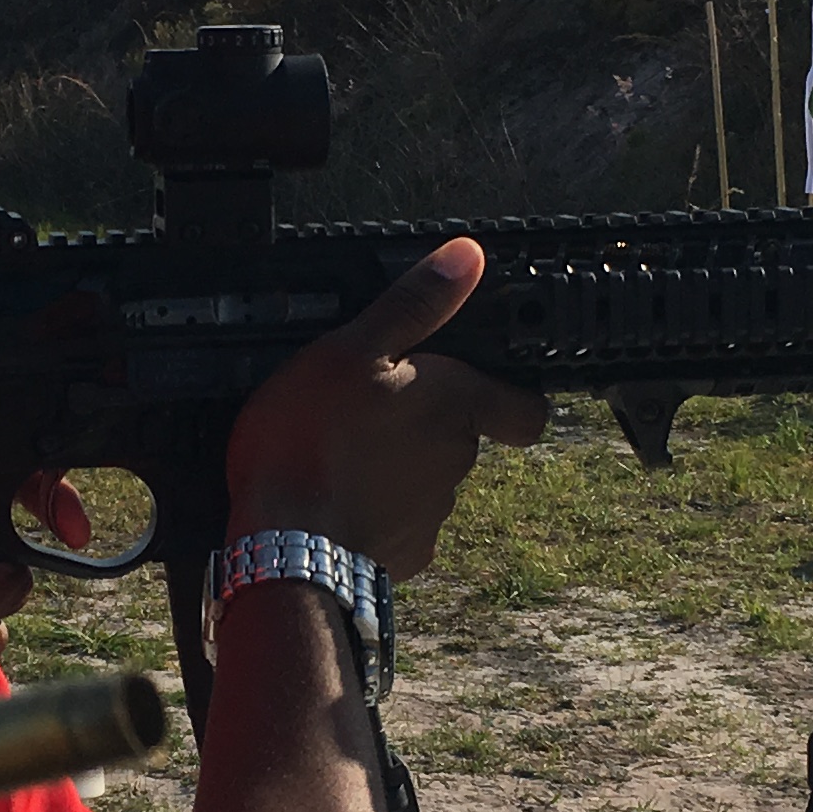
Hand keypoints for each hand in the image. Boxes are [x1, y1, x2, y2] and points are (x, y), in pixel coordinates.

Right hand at [223, 239, 548, 578]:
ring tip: (341, 452)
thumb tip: (466, 259)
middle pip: (462, 437)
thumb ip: (414, 303)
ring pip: (427, 479)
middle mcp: (458, 460)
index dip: (512, 398)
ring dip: (396, 465)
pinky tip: (334, 496)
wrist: (286, 547)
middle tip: (370, 408)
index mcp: (456, 406)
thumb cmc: (312, 440)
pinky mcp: (406, 552)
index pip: (526, 409)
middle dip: (426, 423)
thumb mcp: (352, 348)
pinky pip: (398, 522)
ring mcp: (434, 512)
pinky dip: (374, 509)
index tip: (485, 388)